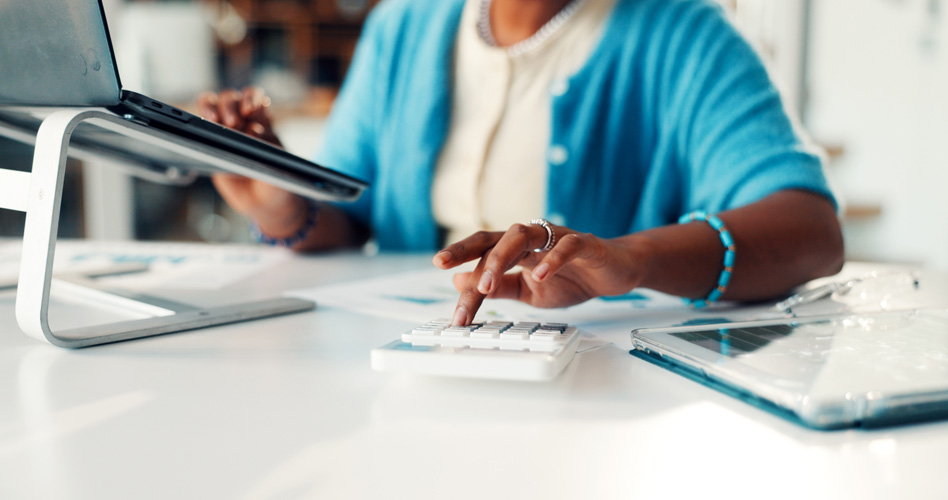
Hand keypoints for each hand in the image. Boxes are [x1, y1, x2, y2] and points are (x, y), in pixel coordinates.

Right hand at [197, 87, 303, 237]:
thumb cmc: (278, 180)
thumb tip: (252, 130)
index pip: (256, 98)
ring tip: (216, 121)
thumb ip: (269, 148)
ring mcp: (225, 131)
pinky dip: (199, 116)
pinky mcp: (209, 142)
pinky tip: (203, 122)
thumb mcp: (280, 165)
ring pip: (214, 104)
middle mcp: (244, 121)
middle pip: (232, 98)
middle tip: (233, 122)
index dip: (251, 98)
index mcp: (264, 122)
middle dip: (231, 106)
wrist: (265, 203)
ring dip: (212, 107)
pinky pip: (200, 123)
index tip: (251, 110)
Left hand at [433, 223, 644, 325]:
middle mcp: (534, 237)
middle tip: (448, 268)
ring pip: (524, 236)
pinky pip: (568, 246)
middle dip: (469, 251)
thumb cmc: (572, 279)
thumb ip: (499, 287)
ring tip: (486, 283)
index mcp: (518, 249)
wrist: (615, 273)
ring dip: (501, 258)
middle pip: (496, 237)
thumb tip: (461, 283)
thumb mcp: (529, 291)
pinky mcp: (586, 244)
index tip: (438, 265)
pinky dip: (554, 258)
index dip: (461, 254)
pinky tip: (541, 273)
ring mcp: (559, 237)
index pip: (483, 247)